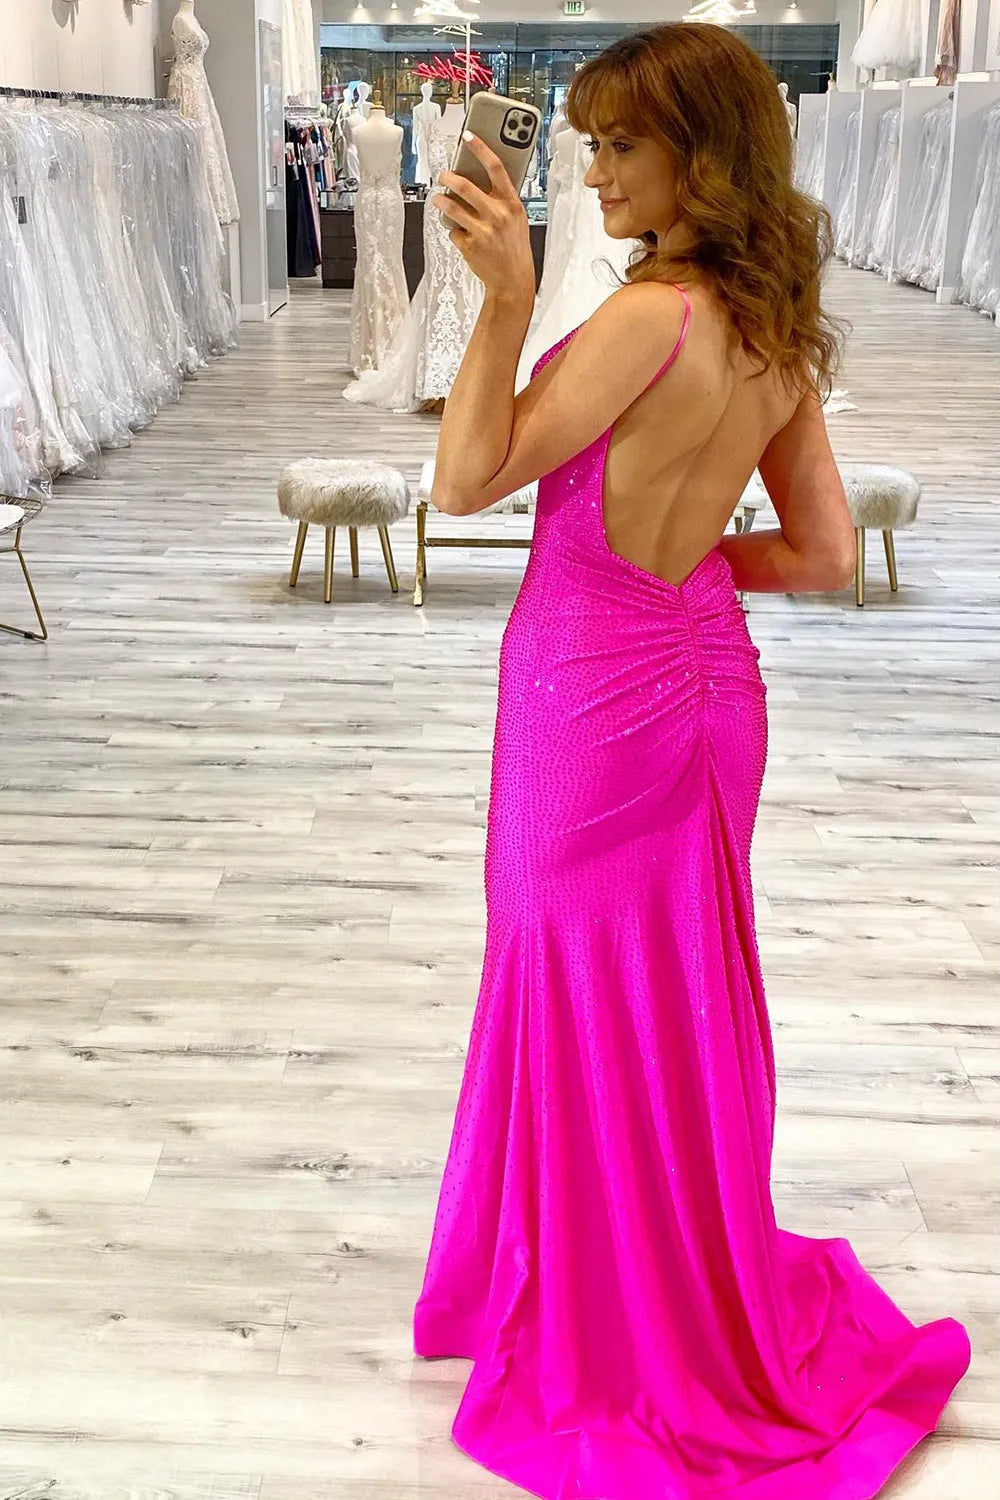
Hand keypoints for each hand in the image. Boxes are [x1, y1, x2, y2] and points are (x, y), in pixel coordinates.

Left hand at [433, 132, 535, 303]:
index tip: (468, 136)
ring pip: (452, 207)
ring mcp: (483, 231)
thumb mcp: (516, 218)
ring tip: (438, 199)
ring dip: (441, 200)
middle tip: (443, 175)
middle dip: (449, 177)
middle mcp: (498, 215)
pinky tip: (461, 234)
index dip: (481, 149)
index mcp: (512, 204)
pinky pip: (453, 231)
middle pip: (465, 186)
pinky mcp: (470, 246)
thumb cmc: (514, 246)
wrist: (513, 280)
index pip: (496, 168)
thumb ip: (501, 199)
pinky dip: (454, 230)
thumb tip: (479, 177)